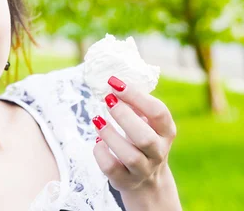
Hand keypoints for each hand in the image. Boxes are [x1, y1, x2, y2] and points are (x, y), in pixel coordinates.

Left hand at [92, 76, 181, 209]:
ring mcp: (143, 169)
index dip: (137, 96)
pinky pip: (111, 168)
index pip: (158, 112)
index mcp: (166, 131)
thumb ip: (135, 105)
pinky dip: (101, 152)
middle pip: (145, 138)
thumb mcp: (146, 124)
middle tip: (107, 100)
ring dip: (110, 135)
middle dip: (124, 116)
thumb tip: (113, 81)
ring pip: (130, 156)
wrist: (146, 182)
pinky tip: (97, 142)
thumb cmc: (141, 142)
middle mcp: (158, 152)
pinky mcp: (125, 181)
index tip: (115, 83)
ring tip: (98, 119)